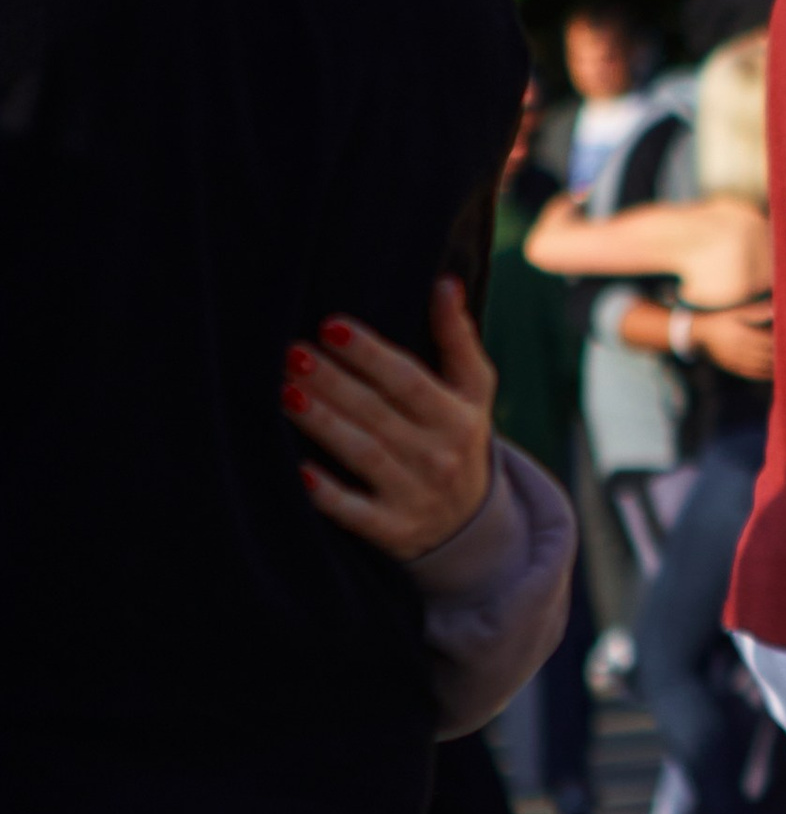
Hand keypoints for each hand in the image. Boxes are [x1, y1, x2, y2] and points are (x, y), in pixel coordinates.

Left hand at [285, 276, 495, 559]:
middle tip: (290, 354)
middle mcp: (440, 456)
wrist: (470, 522)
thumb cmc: (458, 436)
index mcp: (458, 415)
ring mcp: (416, 495)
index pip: (410, 380)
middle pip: (379, 413)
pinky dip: (328, 495)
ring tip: (284, 392)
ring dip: (323, 423)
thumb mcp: (472, 390)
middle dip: (334, 383)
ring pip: (363, 454)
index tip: (330, 325)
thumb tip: (444, 283)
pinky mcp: (394, 530)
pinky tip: (299, 470)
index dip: (370, 354)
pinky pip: (356, 513)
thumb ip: (457, 338)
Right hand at [696, 297, 775, 382]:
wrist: (699, 333)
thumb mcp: (737, 312)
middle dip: (782, 356)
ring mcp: (735, 360)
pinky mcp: (732, 367)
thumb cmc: (722, 318)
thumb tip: (776, 309)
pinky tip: (775, 375)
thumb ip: (757, 311)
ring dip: (775, 368)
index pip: (767, 341)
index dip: (781, 342)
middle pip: (765, 355)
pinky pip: (751, 374)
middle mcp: (739, 349)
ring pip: (760, 367)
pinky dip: (764, 375)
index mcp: (742, 334)